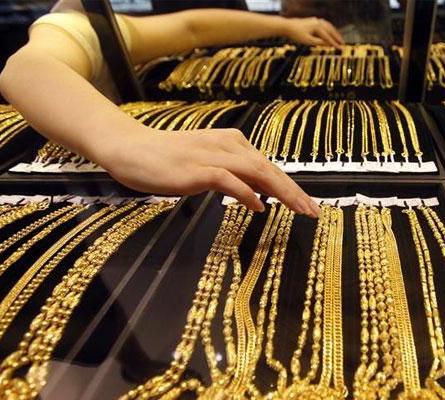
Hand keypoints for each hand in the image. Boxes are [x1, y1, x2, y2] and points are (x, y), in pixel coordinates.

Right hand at [100, 126, 320, 216]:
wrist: (131, 148)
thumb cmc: (168, 160)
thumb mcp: (208, 166)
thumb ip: (234, 177)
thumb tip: (260, 196)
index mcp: (233, 143)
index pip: (269, 167)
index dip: (291, 186)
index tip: (308, 205)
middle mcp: (227, 146)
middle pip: (270, 169)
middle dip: (295, 192)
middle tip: (314, 212)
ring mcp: (212, 156)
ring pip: (257, 173)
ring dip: (282, 192)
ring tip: (300, 210)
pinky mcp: (197, 169)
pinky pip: (229, 180)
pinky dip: (246, 193)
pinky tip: (259, 206)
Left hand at [283, 17, 343, 47]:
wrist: (287, 26)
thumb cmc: (296, 34)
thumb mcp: (308, 41)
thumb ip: (319, 42)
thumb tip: (328, 44)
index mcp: (317, 27)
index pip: (328, 37)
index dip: (335, 44)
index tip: (341, 49)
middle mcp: (318, 22)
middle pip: (331, 30)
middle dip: (337, 37)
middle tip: (343, 44)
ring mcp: (316, 20)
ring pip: (329, 26)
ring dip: (334, 32)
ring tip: (339, 39)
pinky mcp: (314, 20)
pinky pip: (325, 24)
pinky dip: (329, 29)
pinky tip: (331, 32)